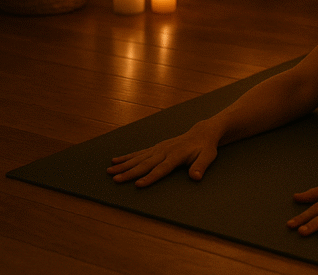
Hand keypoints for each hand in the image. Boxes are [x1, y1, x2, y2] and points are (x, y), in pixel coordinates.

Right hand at [106, 120, 220, 186]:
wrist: (201, 133)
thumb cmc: (205, 148)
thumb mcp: (208, 157)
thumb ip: (201, 166)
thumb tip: (196, 177)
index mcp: (176, 155)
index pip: (161, 169)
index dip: (150, 177)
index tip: (138, 185)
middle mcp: (164, 151)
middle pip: (145, 164)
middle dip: (129, 172)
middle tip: (115, 179)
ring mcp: (158, 148)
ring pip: (138, 158)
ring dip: (123, 165)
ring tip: (109, 170)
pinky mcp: (155, 148)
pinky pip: (139, 153)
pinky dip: (127, 157)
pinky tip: (115, 160)